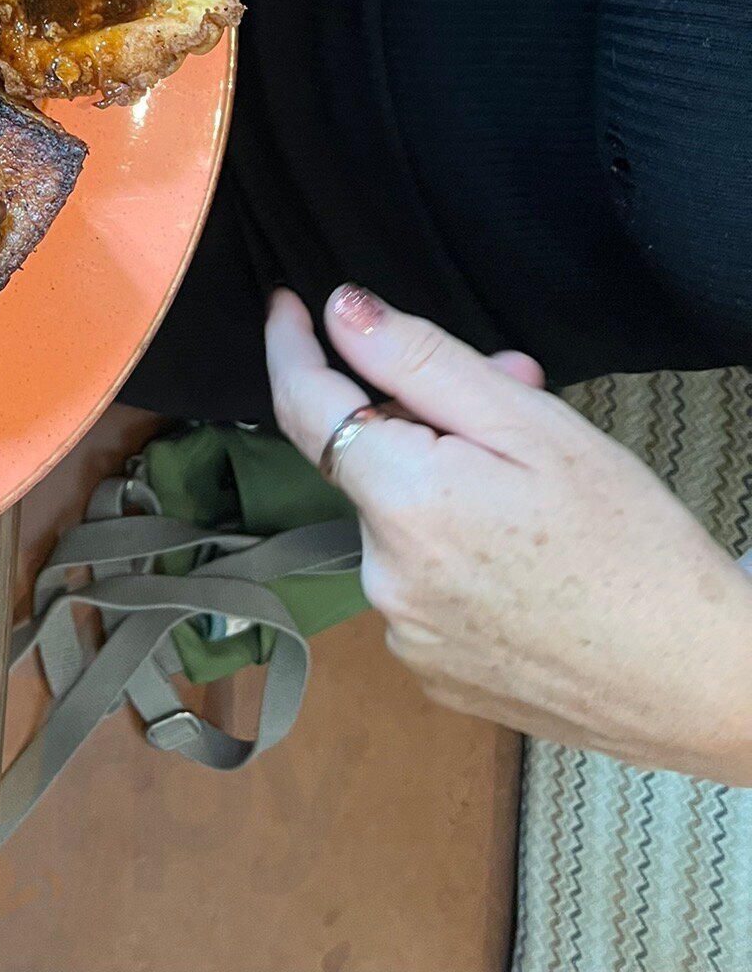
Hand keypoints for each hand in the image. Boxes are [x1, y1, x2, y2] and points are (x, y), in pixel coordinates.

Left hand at [266, 285, 751, 783]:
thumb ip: (423, 361)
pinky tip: (530, 556)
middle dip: (425, 417)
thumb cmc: (637, 549)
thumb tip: (341, 309)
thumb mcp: (535, 426)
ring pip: (401, 522)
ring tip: (541, 486)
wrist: (702, 686)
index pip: (304, 405)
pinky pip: (421, 582)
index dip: (290, 345)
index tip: (289, 304)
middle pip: (370, 462)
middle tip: (518, 390)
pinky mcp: (432, 673)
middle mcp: (383, 576)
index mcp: (405, 503)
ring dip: (446, 484)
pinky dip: (456, 551)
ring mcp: (404, 634)